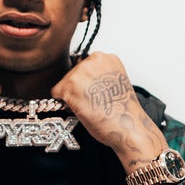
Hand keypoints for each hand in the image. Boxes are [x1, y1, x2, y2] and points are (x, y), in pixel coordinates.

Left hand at [50, 53, 167, 175]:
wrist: (128, 126)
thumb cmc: (124, 111)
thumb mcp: (114, 82)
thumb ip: (98, 76)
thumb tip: (83, 81)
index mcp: (107, 58)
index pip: (84, 66)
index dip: (87, 82)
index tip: (94, 93)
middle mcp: (94, 60)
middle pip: (73, 72)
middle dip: (78, 88)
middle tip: (92, 102)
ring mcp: (81, 71)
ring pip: (64, 83)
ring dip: (71, 95)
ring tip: (89, 106)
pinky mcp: (70, 85)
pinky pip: (57, 93)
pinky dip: (64, 103)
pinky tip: (81, 109)